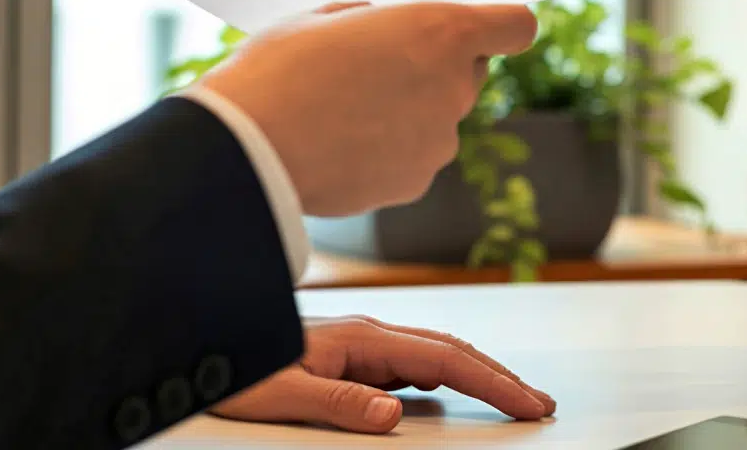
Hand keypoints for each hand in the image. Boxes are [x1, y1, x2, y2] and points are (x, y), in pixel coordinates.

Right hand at [197, 2, 535, 216]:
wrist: (249, 149)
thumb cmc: (278, 69)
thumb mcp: (322, 20)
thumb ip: (374, 23)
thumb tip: (381, 33)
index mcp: (439, 32)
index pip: (515, 26)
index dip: (499, 26)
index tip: (478, 31)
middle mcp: (453, 87)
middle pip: (468, 72)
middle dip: (432, 68)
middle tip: (372, 67)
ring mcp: (439, 141)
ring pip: (436, 118)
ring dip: (406, 112)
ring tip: (341, 110)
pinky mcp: (416, 183)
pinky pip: (412, 156)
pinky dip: (387, 151)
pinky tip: (339, 145)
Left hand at [212, 316, 554, 433]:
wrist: (207, 332)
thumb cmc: (239, 367)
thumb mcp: (280, 395)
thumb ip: (338, 404)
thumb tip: (396, 414)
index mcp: (361, 338)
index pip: (444, 358)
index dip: (492, 381)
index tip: (529, 403)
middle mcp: (368, 334)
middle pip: (450, 350)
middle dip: (498, 375)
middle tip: (539, 403)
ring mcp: (362, 343)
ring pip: (435, 354)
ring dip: (476, 373)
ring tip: (510, 397)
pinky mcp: (353, 355)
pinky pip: (413, 363)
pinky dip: (447, 375)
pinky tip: (451, 391)